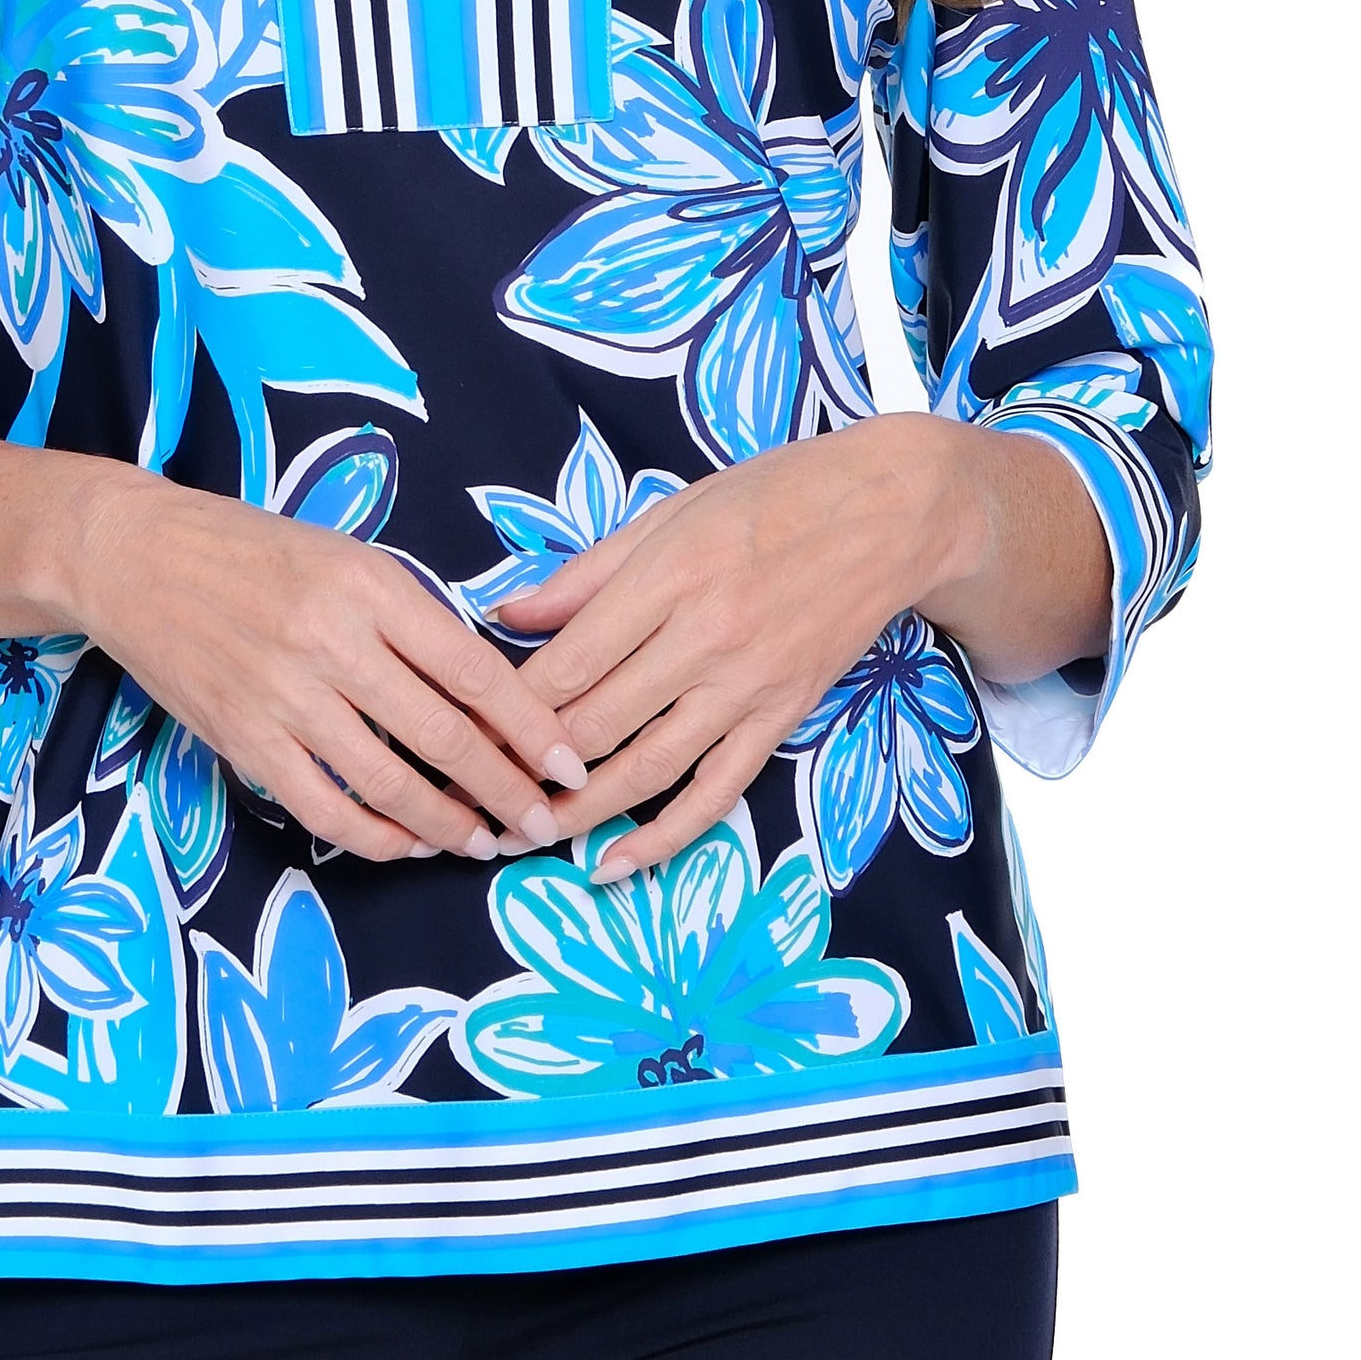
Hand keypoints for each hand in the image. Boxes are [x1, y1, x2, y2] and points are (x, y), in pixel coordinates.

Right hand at [75, 463, 589, 865]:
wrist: (134, 557)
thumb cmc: (253, 550)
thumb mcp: (346, 557)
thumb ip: (410, 618)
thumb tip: (485, 692)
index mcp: (369, 586)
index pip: (473, 670)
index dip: (531, 727)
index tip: (570, 762)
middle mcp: (331, 642)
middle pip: (444, 737)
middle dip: (506, 791)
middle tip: (544, 823)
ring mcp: (284, 697)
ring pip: (389, 784)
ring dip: (448, 825)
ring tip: (484, 842)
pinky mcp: (243, 740)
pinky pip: (324, 809)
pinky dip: (376, 836)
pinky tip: (408, 843)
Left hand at [488, 421, 970, 880]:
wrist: (890, 513)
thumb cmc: (774, 496)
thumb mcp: (671, 510)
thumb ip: (588, 573)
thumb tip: (507, 615)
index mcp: (669, 576)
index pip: (570, 661)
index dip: (511, 704)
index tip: (470, 726)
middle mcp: (705, 639)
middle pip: (597, 721)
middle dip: (531, 765)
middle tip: (481, 792)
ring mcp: (747, 686)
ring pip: (648, 768)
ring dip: (581, 813)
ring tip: (525, 839)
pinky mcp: (782, 717)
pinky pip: (717, 792)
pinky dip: (665, 837)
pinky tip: (616, 863)